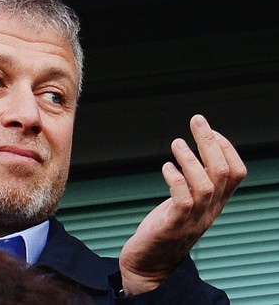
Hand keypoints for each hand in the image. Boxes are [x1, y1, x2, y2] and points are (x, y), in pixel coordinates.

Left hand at [119, 114, 246, 294]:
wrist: (150, 265)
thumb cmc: (165, 228)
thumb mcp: (186, 202)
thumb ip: (194, 182)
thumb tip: (196, 151)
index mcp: (215, 203)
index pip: (236, 172)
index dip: (226, 147)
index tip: (208, 130)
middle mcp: (208, 210)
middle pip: (223, 172)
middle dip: (211, 142)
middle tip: (196, 120)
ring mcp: (192, 219)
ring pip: (205, 184)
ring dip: (190, 159)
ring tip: (176, 143)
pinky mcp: (172, 226)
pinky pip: (182, 200)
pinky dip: (175, 179)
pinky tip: (165, 168)